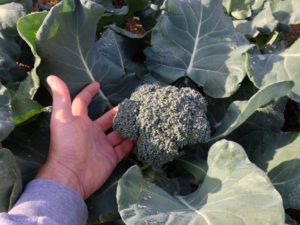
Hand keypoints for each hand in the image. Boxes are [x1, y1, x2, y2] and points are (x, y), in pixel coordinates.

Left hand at [36, 75, 134, 198]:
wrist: (73, 174)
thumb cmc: (68, 143)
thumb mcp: (62, 118)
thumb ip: (61, 98)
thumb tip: (52, 76)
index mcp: (80, 122)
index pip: (84, 103)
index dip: (89, 93)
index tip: (98, 84)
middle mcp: (92, 132)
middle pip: (107, 119)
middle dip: (117, 111)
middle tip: (131, 104)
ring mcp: (103, 145)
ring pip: (118, 133)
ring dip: (127, 126)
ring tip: (140, 117)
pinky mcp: (111, 157)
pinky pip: (124, 148)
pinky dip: (131, 142)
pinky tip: (141, 134)